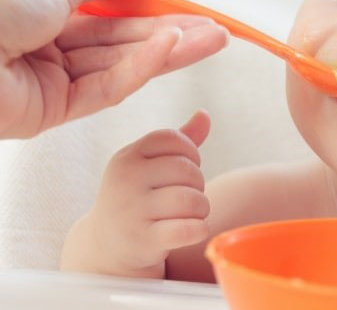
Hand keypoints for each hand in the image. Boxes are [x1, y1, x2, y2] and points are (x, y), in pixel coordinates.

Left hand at [0, 0, 228, 138]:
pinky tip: (169, 50)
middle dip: (172, 33)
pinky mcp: (51, 111)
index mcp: (44, 6)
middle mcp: (49, 42)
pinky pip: (104, 88)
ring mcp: (51, 79)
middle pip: (123, 40)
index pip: (112, 9)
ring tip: (210, 40)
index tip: (190, 6)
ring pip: (121, 65)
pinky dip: (139, 68)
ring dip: (167, 51)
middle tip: (216, 31)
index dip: (153, 6)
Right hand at [65, 111, 211, 277]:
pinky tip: (193, 230)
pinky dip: (200, 229)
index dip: (190, 153)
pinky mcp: (143, 240)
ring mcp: (132, 210)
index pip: (174, 140)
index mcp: (127, 157)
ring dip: (202, 208)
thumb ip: (180, 140)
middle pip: (188, 170)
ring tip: (191, 213)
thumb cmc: (138, 197)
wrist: (106, 247)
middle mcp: (126, 180)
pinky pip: (190, 229)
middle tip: (188, 196)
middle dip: (198, 184)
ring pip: (193, 200)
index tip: (184, 170)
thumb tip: (204, 114)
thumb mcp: (149, 166)